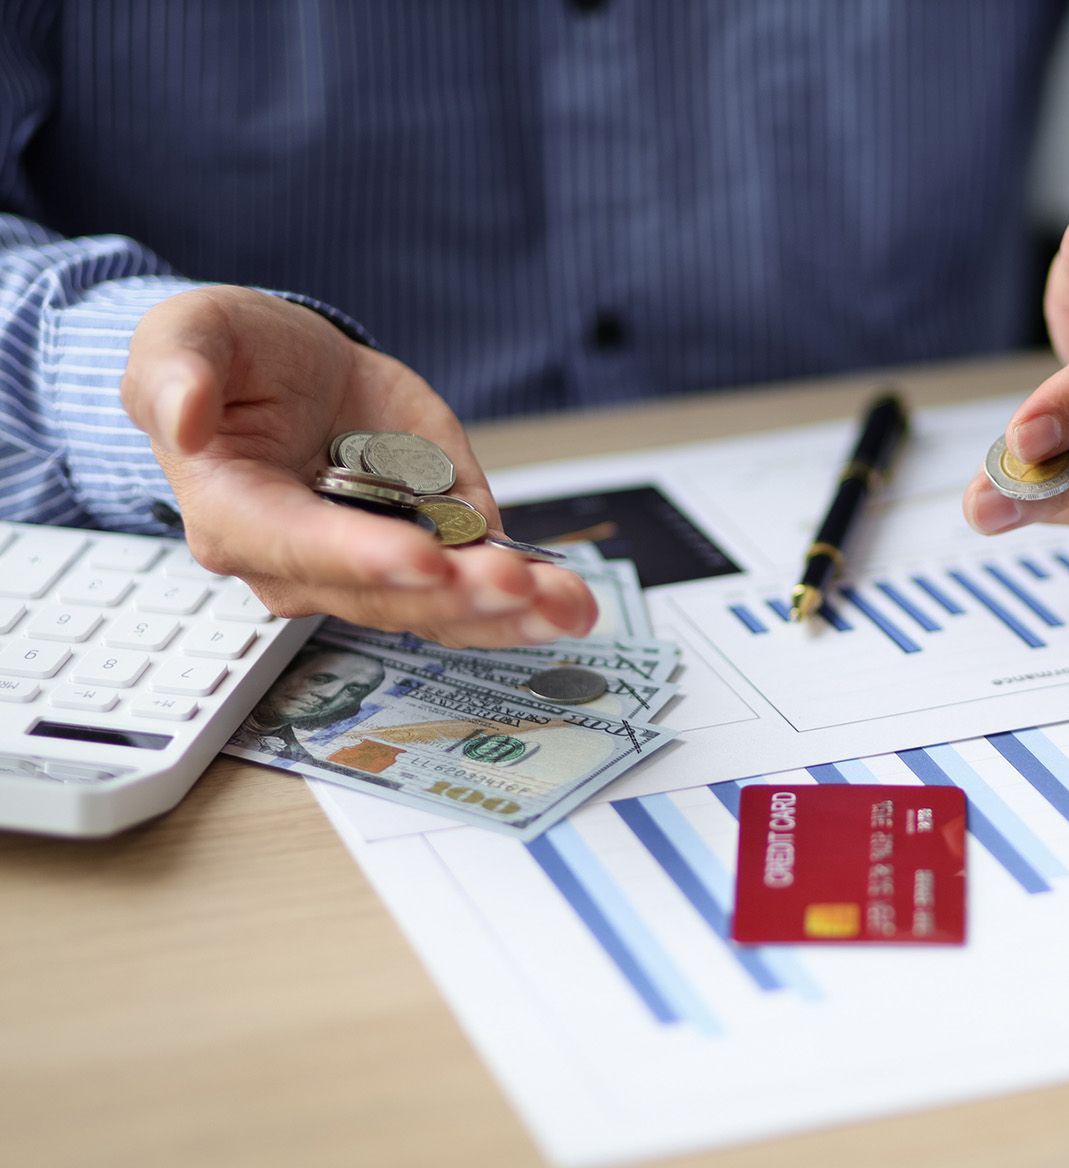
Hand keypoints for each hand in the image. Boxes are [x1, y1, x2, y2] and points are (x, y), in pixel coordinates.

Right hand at [121, 286, 596, 646]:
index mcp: (235, 511)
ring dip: (504, 613)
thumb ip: (177, 372)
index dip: (360, 557)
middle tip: (517, 584)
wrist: (286, 370)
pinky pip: (473, 593)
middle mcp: (302, 563)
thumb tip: (183, 412)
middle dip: (454, 594)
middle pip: (382, 595)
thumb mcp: (186, 335)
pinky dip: (527, 602)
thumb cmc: (230, 358)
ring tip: (562, 603)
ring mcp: (371, 569)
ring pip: (436, 609)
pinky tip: (571, 602)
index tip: (422, 558)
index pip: (296, 546)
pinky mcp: (428, 555)